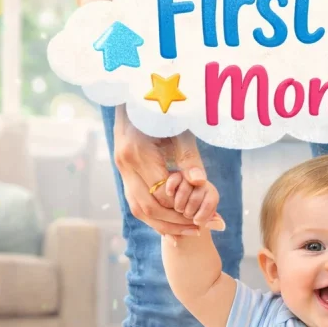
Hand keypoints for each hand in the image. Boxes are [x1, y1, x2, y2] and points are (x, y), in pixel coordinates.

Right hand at [113, 106, 221, 238]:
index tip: (207, 214)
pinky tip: (173, 226)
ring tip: (190, 231)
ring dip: (164, 224)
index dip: (184, 208)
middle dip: (176, 223)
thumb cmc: (166, 109)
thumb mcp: (180, 130)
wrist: (140, 95)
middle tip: (201, 229)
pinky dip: (154, 217)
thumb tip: (200, 183)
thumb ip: (189, 157)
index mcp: (137, 152)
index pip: (162, 194)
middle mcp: (124, 163)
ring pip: (139, 209)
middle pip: (148, 207)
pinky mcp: (123, 171)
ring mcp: (120, 167)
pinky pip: (135, 202)